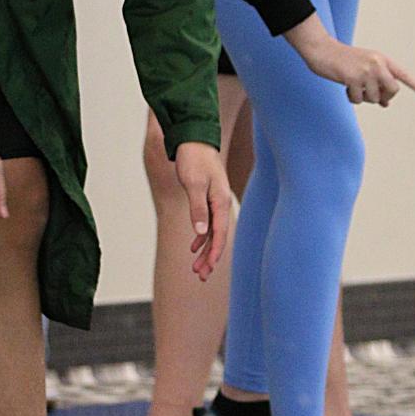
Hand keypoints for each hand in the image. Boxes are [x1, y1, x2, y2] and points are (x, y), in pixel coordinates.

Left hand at [172, 142, 230, 279]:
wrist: (194, 139)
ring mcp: (216, 202)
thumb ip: (198, 208)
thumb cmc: (194, 159)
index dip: (214, 252)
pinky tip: (193, 247)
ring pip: (212, 232)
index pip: (220, 233)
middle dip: (210, 258)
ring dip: (205, 251)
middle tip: (201, 276)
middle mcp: (221, 204)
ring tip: (196, 269)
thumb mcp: (193, 183)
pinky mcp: (209, 199)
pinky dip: (201, 237)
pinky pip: (208, 224)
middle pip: (218, 236)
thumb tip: (201, 232)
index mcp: (221, 201)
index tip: (208, 268)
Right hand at [287, 17, 414, 106]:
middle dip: (382, 96)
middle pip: (392, 90)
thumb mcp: (364, 69)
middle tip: (371, 94)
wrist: (322, 51)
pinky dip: (352, 98)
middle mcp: (377, 64)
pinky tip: (345, 88)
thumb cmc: (343, 61)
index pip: (403, 74)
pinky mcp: (353, 78)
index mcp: (382, 59)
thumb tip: (386, 103)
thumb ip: (377, 83)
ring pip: (374, 97)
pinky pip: (359, 99)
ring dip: (363, 97)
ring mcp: (366, 71)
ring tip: (353, 87)